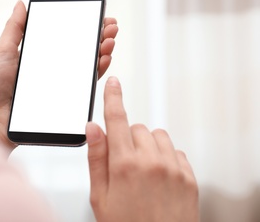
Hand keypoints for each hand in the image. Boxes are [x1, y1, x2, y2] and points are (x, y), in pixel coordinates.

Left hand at [0, 0, 117, 154]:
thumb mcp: (2, 52)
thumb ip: (15, 29)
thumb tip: (21, 3)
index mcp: (39, 57)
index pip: (66, 39)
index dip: (83, 28)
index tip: (98, 18)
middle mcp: (51, 71)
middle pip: (80, 52)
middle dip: (98, 38)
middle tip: (110, 26)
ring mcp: (57, 87)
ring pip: (85, 69)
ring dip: (101, 53)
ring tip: (109, 40)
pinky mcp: (61, 103)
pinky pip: (82, 88)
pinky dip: (95, 74)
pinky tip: (103, 61)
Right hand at [86, 77, 198, 221]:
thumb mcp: (100, 197)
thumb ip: (96, 158)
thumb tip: (92, 128)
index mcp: (124, 165)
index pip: (116, 120)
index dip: (113, 98)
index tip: (114, 83)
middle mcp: (151, 161)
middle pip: (136, 128)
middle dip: (126, 139)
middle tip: (122, 163)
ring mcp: (173, 168)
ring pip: (157, 137)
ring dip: (147, 145)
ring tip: (141, 170)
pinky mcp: (188, 176)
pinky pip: (175, 151)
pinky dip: (164, 157)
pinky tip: (158, 177)